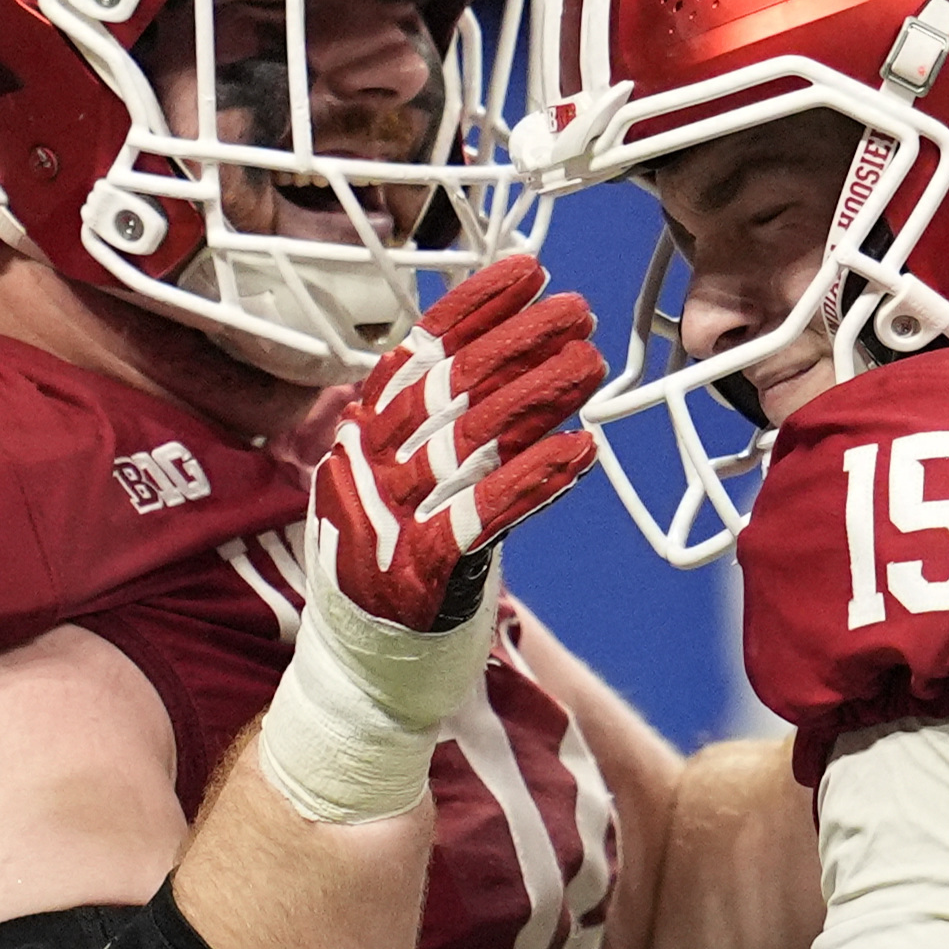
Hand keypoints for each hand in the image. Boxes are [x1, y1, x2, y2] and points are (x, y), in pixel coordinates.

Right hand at [311, 255, 603, 627]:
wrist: (357, 674)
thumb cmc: (391, 569)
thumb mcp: (395, 481)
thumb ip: (428, 425)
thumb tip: (476, 352)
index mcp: (360, 436)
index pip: (417, 354)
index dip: (474, 310)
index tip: (528, 274)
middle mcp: (366, 469)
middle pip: (450, 390)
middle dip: (519, 343)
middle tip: (578, 312)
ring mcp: (387, 520)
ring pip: (470, 444)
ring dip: (536, 398)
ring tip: (590, 365)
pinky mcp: (416, 573)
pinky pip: (481, 517)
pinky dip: (532, 480)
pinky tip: (579, 450)